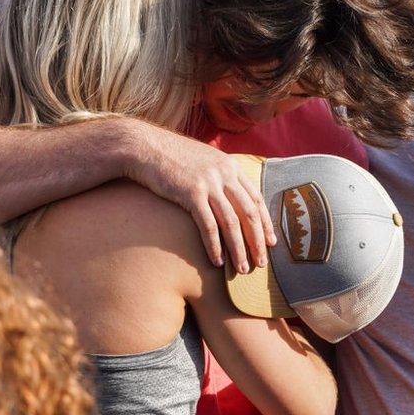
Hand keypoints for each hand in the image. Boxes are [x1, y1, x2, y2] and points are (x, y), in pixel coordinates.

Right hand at [122, 120, 276, 270]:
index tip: (270, 242)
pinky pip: (208, 226)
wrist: (144, 146)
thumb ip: (219, 175)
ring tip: (243, 268)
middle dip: (258, 241)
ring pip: (232, 223)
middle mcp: (225, 174)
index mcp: (231, 167)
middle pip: (249, 213)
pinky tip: (217, 262)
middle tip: (262, 263)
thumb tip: (228, 195)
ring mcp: (209, 183)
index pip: (256, 199)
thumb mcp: (203, 161)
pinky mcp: (191, 193)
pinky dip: (215, 246)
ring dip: (239, 249)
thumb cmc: (170, 156)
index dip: (265, 223)